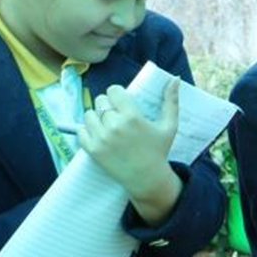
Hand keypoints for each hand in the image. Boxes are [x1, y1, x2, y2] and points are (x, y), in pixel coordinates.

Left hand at [81, 82, 183, 223]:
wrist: (147, 178)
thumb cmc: (159, 151)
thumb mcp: (169, 126)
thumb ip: (171, 101)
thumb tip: (175, 78)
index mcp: (132, 117)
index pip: (113, 90)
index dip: (117, 95)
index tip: (122, 103)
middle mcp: (115, 125)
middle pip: (100, 100)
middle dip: (108, 106)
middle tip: (116, 117)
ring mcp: (101, 138)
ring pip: (89, 114)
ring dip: (97, 118)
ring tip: (108, 127)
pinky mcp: (92, 149)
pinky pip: (81, 130)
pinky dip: (88, 131)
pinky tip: (100, 136)